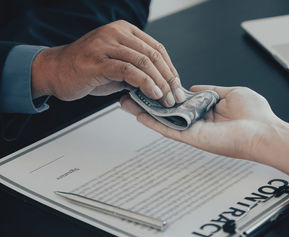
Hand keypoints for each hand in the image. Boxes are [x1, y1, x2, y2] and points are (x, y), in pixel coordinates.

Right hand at [32, 20, 185, 106]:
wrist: (56, 72)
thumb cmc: (86, 70)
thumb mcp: (117, 66)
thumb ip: (137, 70)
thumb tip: (162, 85)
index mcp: (123, 30)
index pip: (157, 48)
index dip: (170, 68)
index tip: (177, 86)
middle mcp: (115, 33)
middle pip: (153, 55)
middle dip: (169, 78)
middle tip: (175, 96)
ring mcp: (105, 45)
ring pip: (144, 62)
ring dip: (159, 83)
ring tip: (166, 99)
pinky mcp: (97, 61)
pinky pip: (128, 71)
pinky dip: (145, 83)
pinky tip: (153, 94)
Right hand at [121, 85, 278, 160]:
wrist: (264, 132)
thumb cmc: (255, 114)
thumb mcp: (231, 93)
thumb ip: (210, 90)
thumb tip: (194, 87)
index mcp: (208, 110)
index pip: (181, 101)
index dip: (166, 93)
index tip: (152, 85)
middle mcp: (198, 121)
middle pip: (168, 111)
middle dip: (149, 103)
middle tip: (132, 94)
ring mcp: (194, 130)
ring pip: (164, 120)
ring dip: (145, 111)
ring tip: (127, 102)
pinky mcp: (192, 138)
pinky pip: (169, 129)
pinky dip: (153, 122)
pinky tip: (139, 113)